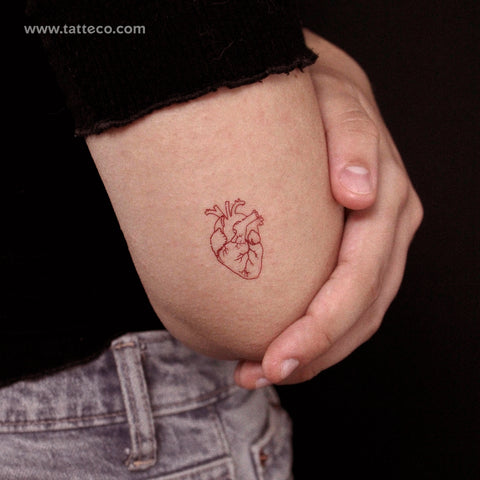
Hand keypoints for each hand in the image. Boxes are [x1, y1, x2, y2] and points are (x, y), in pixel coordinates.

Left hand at [234, 30, 422, 387]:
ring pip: (354, 320)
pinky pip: (342, 304)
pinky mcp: (355, 252)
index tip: (275, 357)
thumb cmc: (322, 103)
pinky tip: (274, 344)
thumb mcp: (336, 106)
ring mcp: (375, 247)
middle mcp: (389, 233)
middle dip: (312, 353)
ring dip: (311, 354)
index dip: (320, 329)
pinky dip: (312, 334)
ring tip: (256, 370)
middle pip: (360, 313)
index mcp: (389, 205)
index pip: (358, 283)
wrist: (323, 98)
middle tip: (257, 373)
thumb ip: (352, 142)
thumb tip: (361, 192)